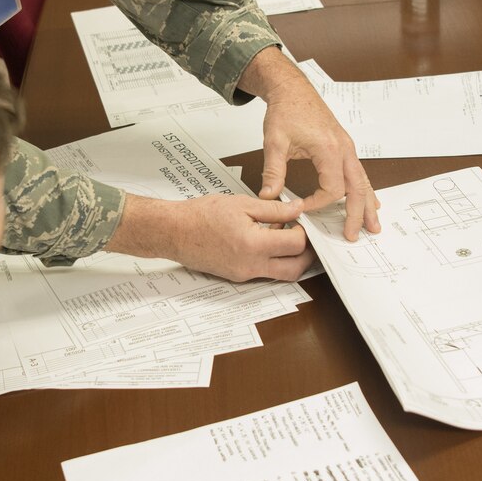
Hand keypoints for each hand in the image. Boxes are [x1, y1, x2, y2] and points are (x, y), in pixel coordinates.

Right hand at [105, 193, 314, 281]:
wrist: (173, 231)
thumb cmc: (201, 215)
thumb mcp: (242, 204)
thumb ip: (274, 209)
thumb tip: (298, 209)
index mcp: (254, 245)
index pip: (295, 244)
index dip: (304, 231)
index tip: (301, 219)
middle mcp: (250, 265)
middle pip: (294, 269)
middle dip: (307, 255)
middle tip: (308, 238)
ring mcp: (243, 274)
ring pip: (281, 275)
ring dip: (291, 259)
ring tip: (287, 237)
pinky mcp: (236, 276)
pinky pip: (264, 272)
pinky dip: (273, 260)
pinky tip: (267, 241)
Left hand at [240, 49, 380, 239]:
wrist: (293, 89)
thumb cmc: (286, 110)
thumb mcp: (275, 141)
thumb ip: (273, 170)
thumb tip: (268, 197)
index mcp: (329, 149)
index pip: (332, 189)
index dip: (318, 204)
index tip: (302, 209)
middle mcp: (343, 149)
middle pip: (357, 189)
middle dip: (357, 214)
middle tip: (354, 235)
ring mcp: (347, 148)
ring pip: (363, 181)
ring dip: (367, 204)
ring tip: (373, 225)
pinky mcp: (344, 147)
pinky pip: (359, 172)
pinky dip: (365, 189)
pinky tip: (370, 201)